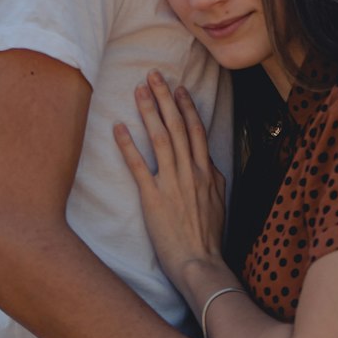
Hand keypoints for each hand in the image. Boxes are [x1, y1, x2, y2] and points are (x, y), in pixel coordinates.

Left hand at [114, 72, 225, 293]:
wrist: (201, 262)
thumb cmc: (209, 236)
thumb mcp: (219, 201)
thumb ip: (212, 178)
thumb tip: (207, 161)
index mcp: (207, 172)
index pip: (196, 130)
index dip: (186, 106)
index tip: (177, 87)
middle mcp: (191, 172)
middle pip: (177, 126)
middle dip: (164, 98)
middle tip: (153, 75)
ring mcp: (172, 183)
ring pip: (160, 138)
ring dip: (148, 111)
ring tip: (138, 91)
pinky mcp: (154, 198)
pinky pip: (138, 166)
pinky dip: (128, 144)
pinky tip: (119, 127)